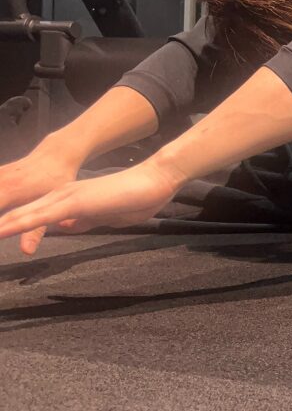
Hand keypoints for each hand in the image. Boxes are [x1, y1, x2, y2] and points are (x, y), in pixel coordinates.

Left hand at [0, 160, 182, 251]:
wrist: (157, 179)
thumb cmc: (139, 198)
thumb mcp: (106, 216)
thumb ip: (84, 221)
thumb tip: (66, 228)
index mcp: (68, 200)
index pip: (30, 214)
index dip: (8, 224)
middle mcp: (61, 195)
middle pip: (18, 213)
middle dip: (1, 224)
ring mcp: (66, 197)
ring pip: (23, 214)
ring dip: (1, 224)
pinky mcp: (75, 202)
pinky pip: (40, 216)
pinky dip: (17, 225)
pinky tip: (1, 230)